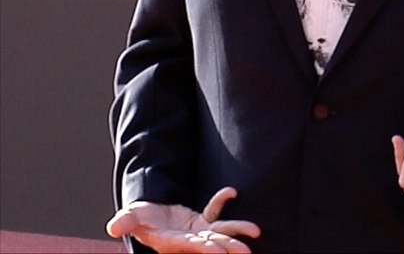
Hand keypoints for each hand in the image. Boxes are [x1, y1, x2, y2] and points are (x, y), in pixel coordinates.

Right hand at [105, 187, 259, 252]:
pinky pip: (215, 210)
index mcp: (171, 242)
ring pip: (220, 231)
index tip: (221, 253)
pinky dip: (222, 201)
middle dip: (228, 247)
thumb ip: (124, 221)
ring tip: (256, 231)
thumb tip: (111, 228)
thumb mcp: (129, 217)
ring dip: (237, 231)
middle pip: (211, 244)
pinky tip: (232, 191)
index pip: (192, 248)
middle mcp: (187, 239)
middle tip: (245, 252)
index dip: (206, 249)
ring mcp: (196, 230)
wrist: (144, 215)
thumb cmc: (136, 218)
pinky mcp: (200, 220)